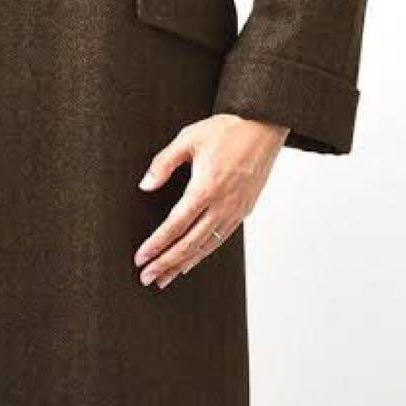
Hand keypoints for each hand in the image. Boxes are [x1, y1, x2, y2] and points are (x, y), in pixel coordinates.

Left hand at [133, 114, 287, 288]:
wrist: (263, 126)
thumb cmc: (227, 129)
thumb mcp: (188, 138)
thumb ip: (163, 163)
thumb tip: (145, 185)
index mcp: (206, 187)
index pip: (176, 224)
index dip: (157, 244)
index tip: (141, 257)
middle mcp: (222, 204)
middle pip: (189, 243)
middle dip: (166, 263)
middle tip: (147, 277)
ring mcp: (236, 210)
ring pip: (206, 246)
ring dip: (183, 264)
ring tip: (165, 278)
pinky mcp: (244, 210)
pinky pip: (221, 239)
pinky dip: (203, 253)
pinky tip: (191, 261)